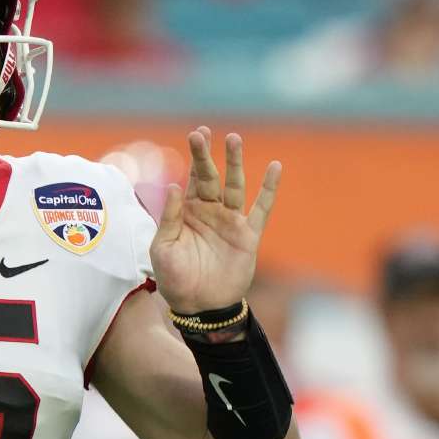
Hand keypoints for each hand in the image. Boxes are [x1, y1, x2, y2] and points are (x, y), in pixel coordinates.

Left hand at [150, 126, 280, 313]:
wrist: (198, 306)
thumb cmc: (174, 278)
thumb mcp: (163, 247)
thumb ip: (169, 218)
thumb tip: (173, 186)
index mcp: (187, 212)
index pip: (191, 178)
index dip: (195, 157)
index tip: (196, 134)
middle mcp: (209, 211)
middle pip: (211, 176)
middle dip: (209, 155)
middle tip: (206, 132)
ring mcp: (230, 221)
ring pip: (234, 186)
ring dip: (235, 163)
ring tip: (234, 139)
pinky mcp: (248, 235)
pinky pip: (261, 209)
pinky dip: (269, 189)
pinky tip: (275, 168)